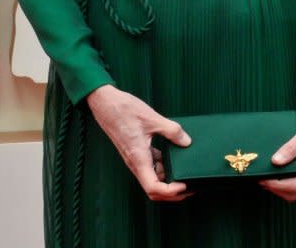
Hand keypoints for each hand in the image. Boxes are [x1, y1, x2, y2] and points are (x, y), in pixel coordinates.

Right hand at [86, 85, 192, 201]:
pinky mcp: (136, 151)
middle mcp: (136, 163)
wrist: (105, 103)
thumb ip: (171, 131)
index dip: (170, 192)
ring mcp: (135, 158)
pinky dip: (162, 166)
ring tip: (184, 173)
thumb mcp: (152, 118)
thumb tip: (187, 142)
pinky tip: (172, 157)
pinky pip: (150, 166)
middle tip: (190, 186)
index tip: (185, 186)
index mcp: (139, 159)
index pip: (153, 188)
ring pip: (152, 178)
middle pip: (154, 189)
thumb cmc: (124, 111)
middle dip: (172, 193)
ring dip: (167, 180)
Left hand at [259, 97, 295, 202]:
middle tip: (261, 179)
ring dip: (281, 186)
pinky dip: (286, 179)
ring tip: (266, 176)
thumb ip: (291, 149)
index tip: (263, 179)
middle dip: (277, 188)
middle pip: (295, 192)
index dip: (277, 185)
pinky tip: (276, 171)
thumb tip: (276, 162)